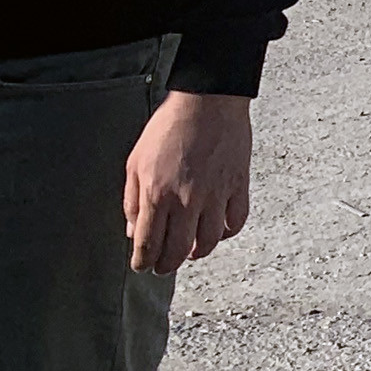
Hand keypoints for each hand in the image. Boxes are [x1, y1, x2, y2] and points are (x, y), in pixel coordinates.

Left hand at [125, 93, 254, 272]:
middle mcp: (187, 200)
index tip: (142, 266)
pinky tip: (217, 231)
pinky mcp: (238, 185)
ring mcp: (215, 194)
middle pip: (177, 249)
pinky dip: (227, 232)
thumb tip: (134, 230)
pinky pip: (236, 221)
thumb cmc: (168, 128)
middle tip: (162, 268)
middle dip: (166, 265)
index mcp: (157, 194)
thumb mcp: (135, 162)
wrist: (207, 102)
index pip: (148, 243)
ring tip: (190, 253)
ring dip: (197, 253)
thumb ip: (132, 200)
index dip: (143, 261)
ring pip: (209, 241)